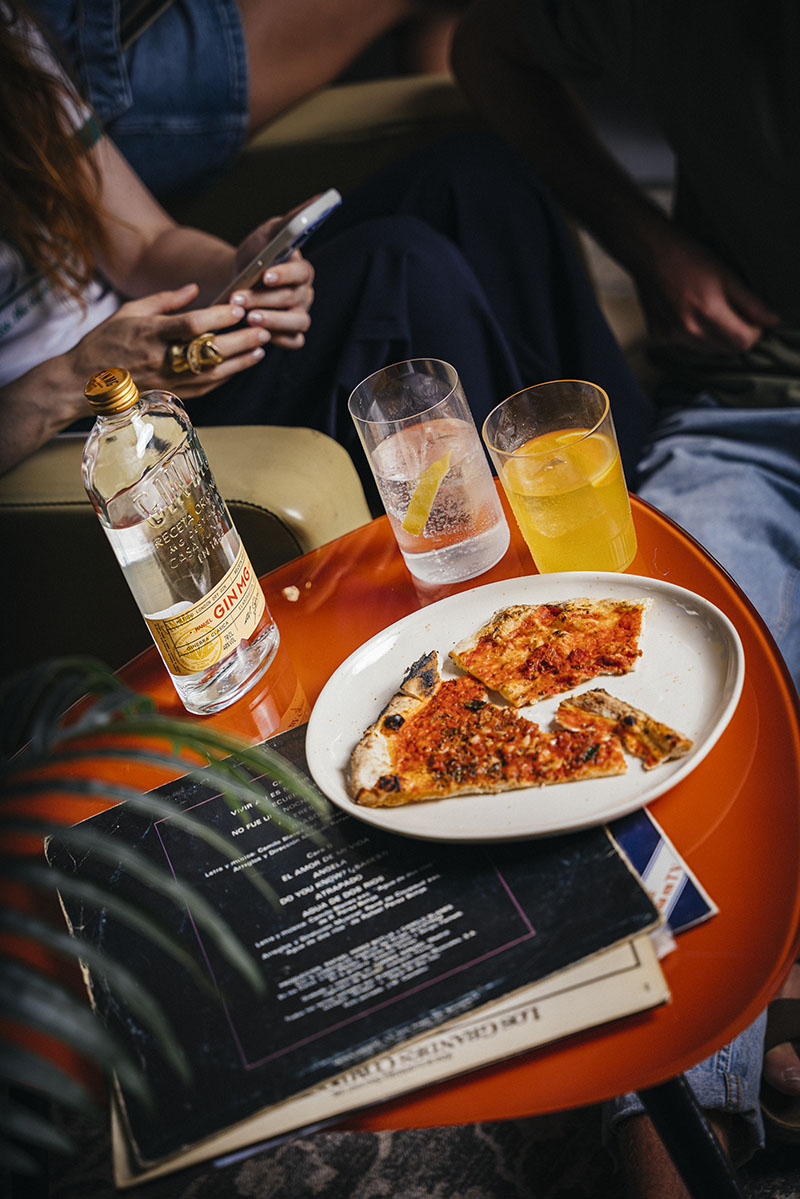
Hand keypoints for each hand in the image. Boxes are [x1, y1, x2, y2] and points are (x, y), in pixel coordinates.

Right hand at [71, 283, 278, 397]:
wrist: (86, 381)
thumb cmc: (107, 340)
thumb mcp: (130, 311)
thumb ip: (165, 300)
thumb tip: (195, 288)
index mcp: (149, 333)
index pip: (190, 325)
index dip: (217, 318)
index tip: (238, 309)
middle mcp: (161, 358)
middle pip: (208, 351)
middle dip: (240, 341)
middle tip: (263, 330)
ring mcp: (167, 380)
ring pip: (212, 373)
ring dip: (240, 362)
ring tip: (261, 348)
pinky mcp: (171, 394)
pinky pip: (205, 387)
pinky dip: (226, 376)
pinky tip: (242, 365)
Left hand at [224, 214, 315, 349]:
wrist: (239, 281)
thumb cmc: (255, 255)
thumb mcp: (268, 233)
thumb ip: (291, 220)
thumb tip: (320, 198)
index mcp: (302, 270)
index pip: (302, 273)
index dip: (285, 275)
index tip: (265, 275)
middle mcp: (305, 294)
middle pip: (293, 300)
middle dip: (265, 299)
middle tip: (239, 299)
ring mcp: (299, 315)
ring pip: (297, 323)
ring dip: (272, 321)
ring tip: (248, 318)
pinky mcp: (291, 333)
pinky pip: (294, 341)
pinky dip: (278, 339)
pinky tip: (258, 333)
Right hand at [636, 228, 779, 354]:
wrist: (648, 252)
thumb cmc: (688, 256)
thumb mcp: (726, 274)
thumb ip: (750, 302)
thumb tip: (772, 321)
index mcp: (709, 314)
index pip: (743, 343)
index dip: (754, 332)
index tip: (753, 320)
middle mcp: (689, 330)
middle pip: (726, 350)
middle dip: (736, 336)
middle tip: (735, 313)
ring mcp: (671, 335)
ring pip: (706, 350)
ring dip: (716, 337)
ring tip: (711, 311)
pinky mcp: (658, 334)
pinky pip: (684, 344)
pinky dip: (693, 334)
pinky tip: (688, 312)